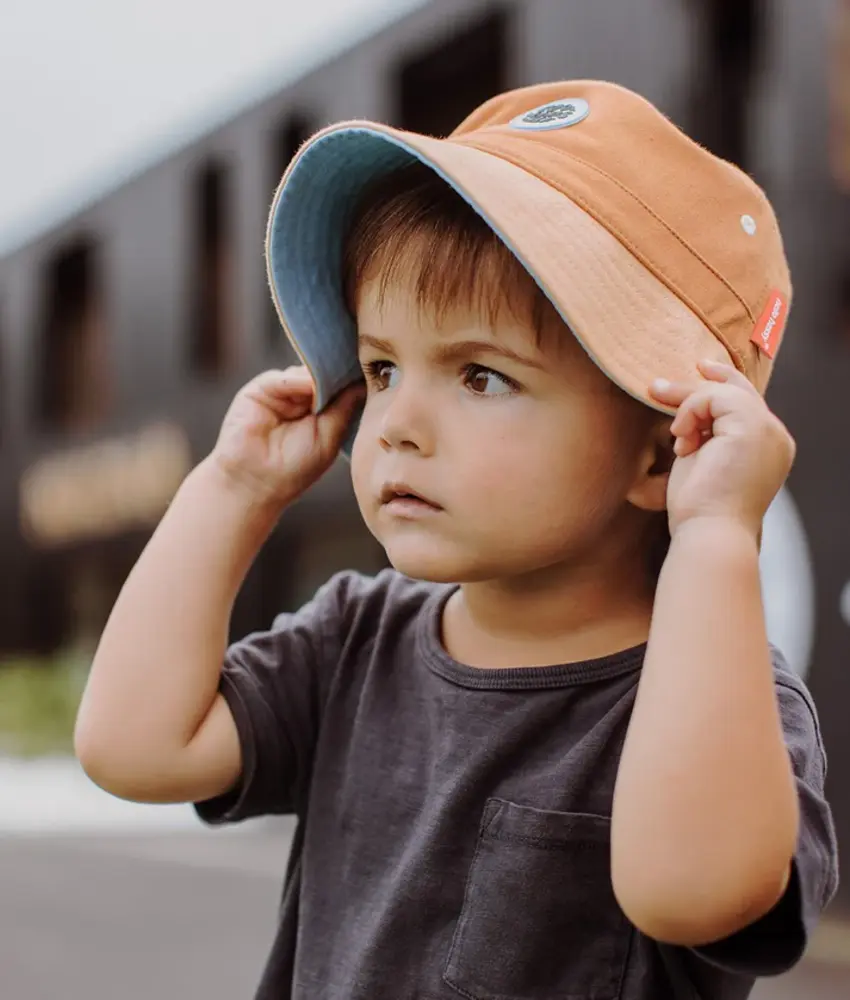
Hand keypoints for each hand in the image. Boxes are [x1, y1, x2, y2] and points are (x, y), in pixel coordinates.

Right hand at [211, 367, 363, 506]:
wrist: (254, 482)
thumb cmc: (294, 469)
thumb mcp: (328, 437)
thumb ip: (343, 408)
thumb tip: (362, 383)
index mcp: (319, 412)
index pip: (338, 387)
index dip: (351, 380)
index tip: (372, 370)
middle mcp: (300, 399)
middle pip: (322, 374)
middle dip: (337, 372)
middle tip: (355, 366)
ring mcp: (280, 393)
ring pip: (304, 373)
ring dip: (318, 377)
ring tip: (331, 383)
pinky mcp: (259, 391)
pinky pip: (281, 378)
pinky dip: (296, 380)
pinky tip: (308, 386)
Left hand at [648, 359, 794, 537]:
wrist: (709, 532)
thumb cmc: (700, 510)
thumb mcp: (703, 462)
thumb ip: (705, 436)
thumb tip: (685, 415)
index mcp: (768, 447)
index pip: (746, 404)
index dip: (719, 387)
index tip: (694, 374)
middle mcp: (775, 436)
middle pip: (739, 391)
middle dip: (698, 384)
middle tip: (659, 386)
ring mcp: (768, 429)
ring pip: (723, 392)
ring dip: (688, 408)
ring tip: (678, 440)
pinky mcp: (752, 426)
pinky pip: (714, 396)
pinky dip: (690, 413)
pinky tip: (682, 440)